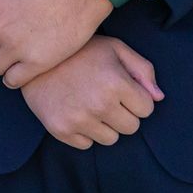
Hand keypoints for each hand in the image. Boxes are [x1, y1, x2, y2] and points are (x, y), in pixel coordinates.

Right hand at [19, 35, 163, 149]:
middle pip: (131, 127)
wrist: (34, 57)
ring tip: (89, 102)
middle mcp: (99, 104)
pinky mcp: (61, 130)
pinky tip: (74, 110)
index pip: (147, 109)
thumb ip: (142, 70)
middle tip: (105, 95)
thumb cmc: (80, 51)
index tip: (121, 87)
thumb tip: (158, 98)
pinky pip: (87, 144)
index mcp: (116, 82)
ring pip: (111, 139)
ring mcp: (79, 119)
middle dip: (123, 113)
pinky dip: (84, 131)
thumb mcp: (114, 48)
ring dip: (105, 124)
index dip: (136, 98)